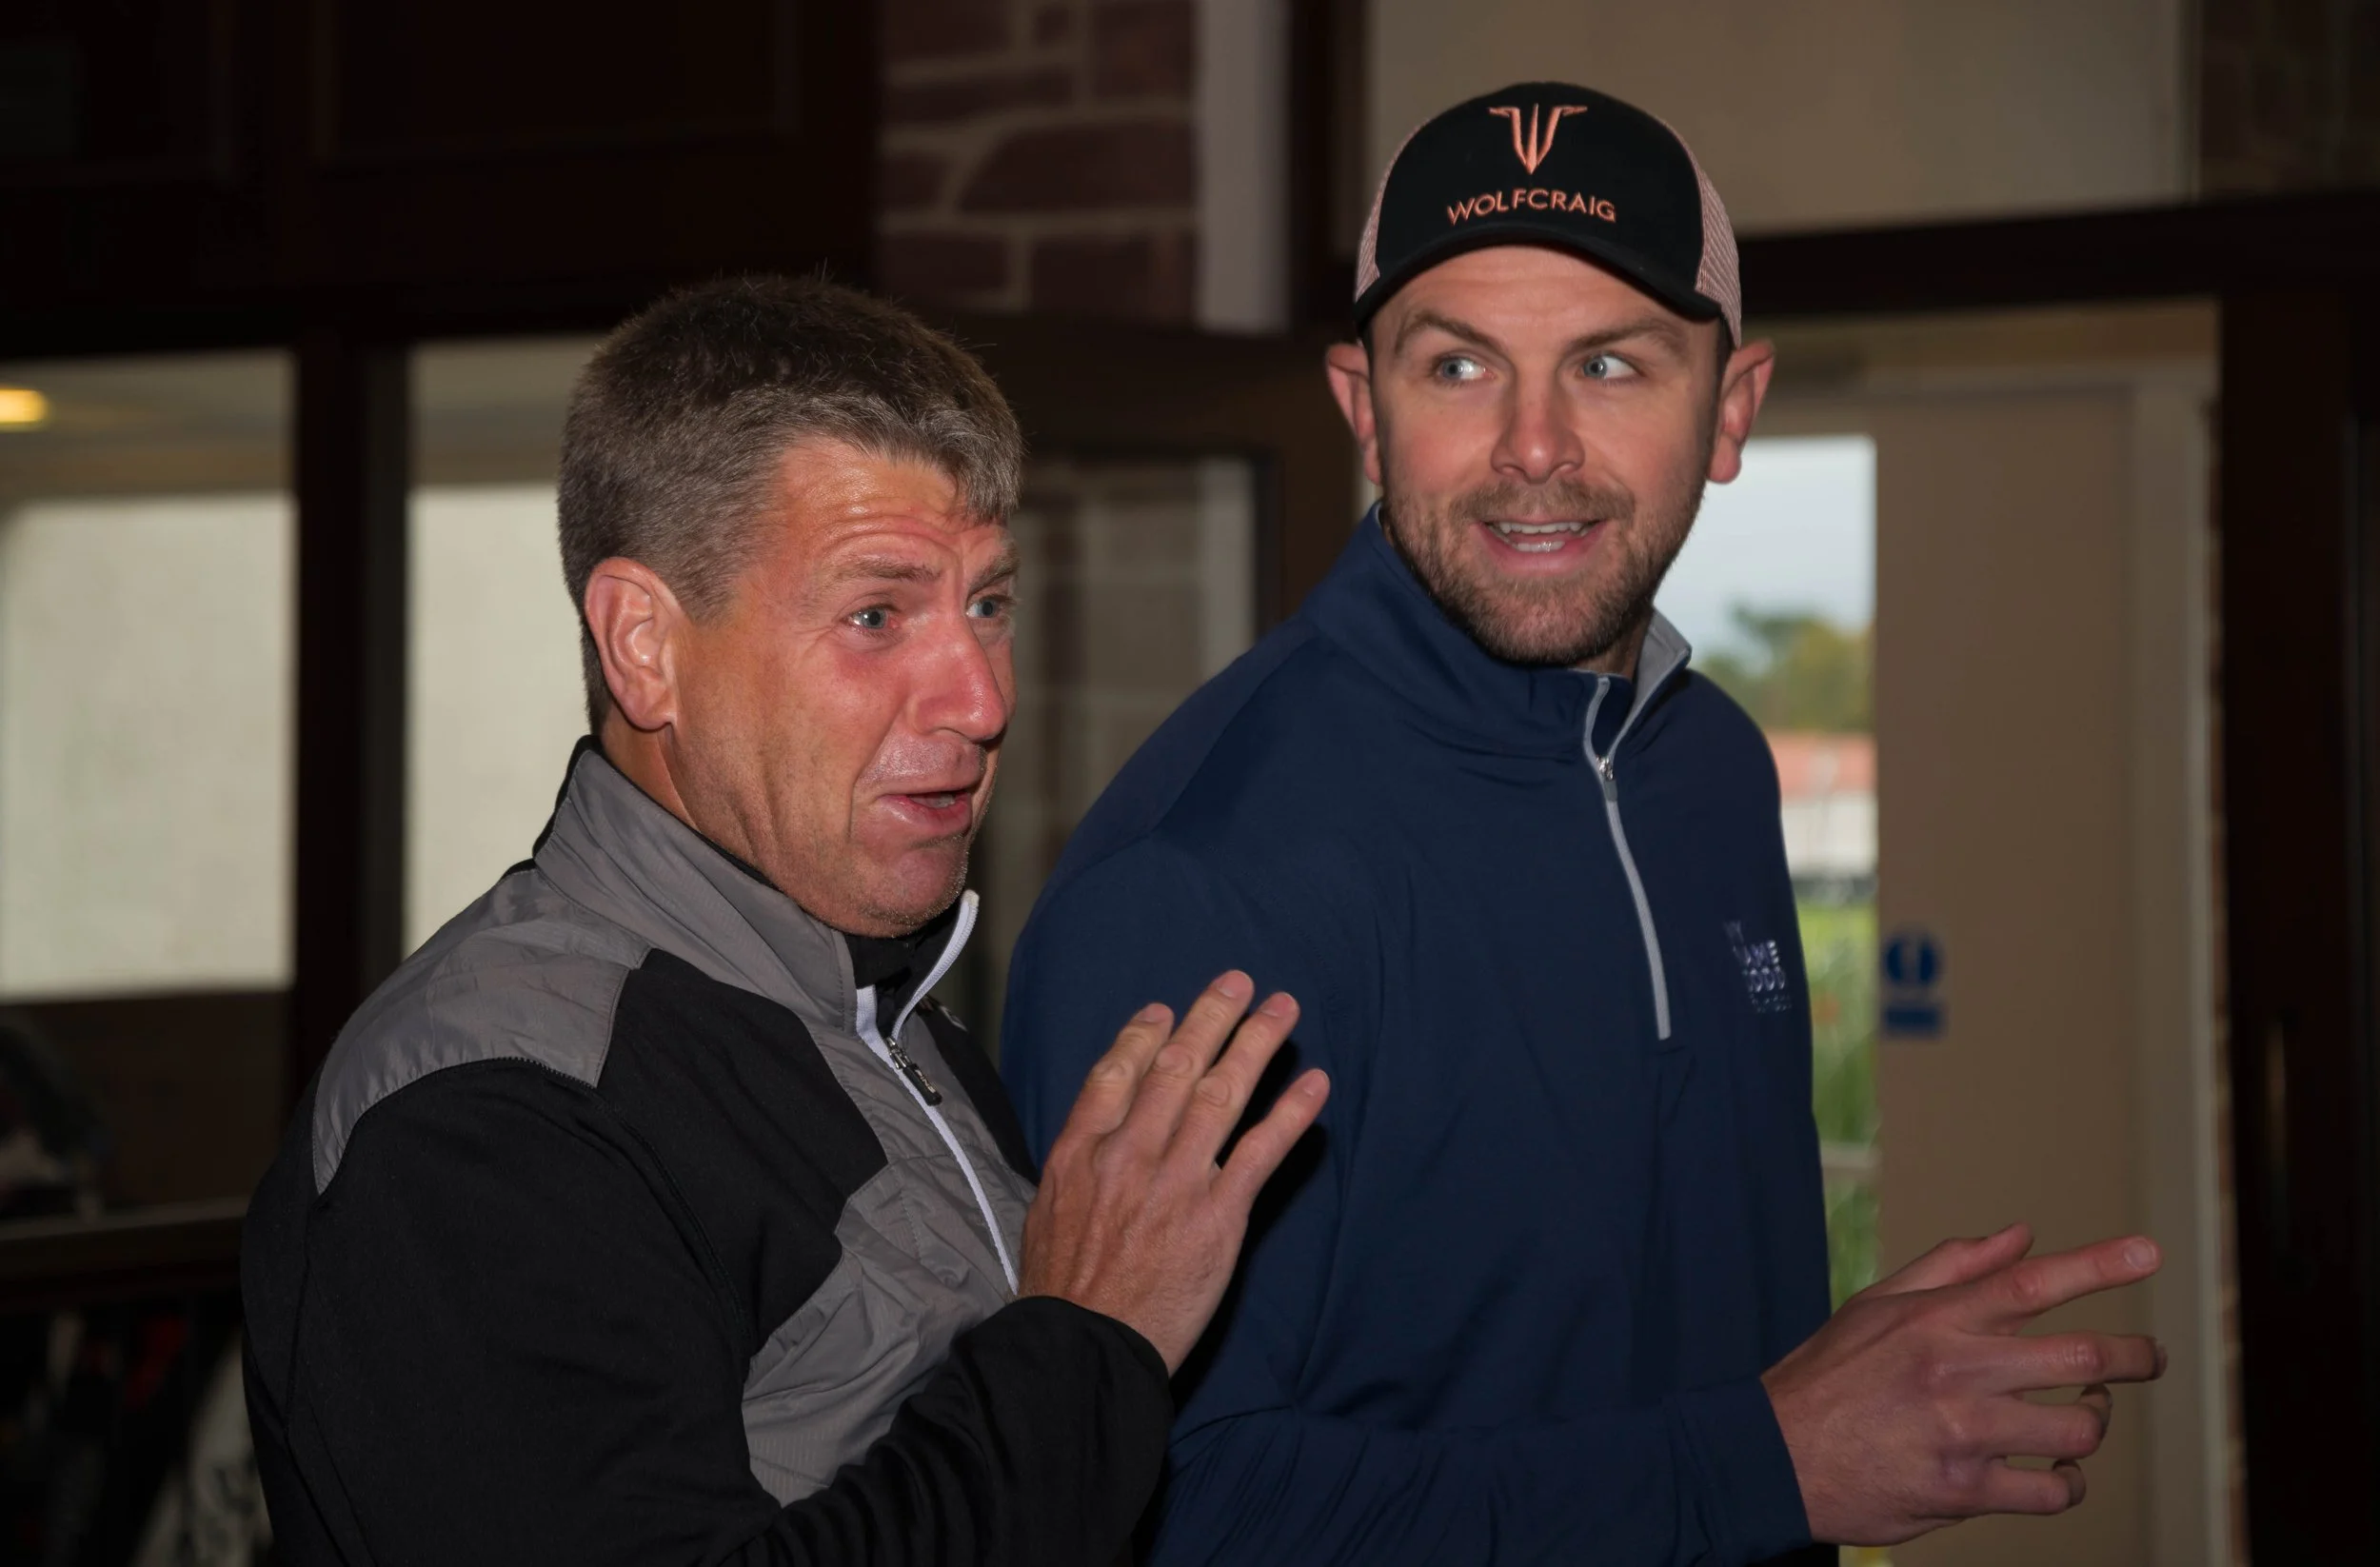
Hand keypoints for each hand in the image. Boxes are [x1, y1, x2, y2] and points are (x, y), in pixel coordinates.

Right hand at [1019, 972, 1328, 1370]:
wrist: (1084, 1347)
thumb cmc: (1063, 1291)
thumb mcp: (1045, 1214)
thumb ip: (1076, 1166)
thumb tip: (1097, 1132)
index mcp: (1080, 1152)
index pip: (1116, 1073)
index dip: (1144, 1035)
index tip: (1165, 1010)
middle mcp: (1129, 1155)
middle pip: (1175, 1067)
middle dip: (1210, 1018)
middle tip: (1238, 982)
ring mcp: (1176, 1182)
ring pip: (1221, 1094)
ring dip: (1257, 1045)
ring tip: (1283, 1010)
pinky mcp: (1218, 1216)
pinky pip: (1261, 1153)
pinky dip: (1290, 1114)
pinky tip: (1313, 1084)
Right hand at [1762, 1223, 2165, 1545]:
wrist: (1774, 1455)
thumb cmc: (1829, 1376)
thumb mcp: (1876, 1304)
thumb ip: (1952, 1267)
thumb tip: (2020, 1236)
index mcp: (1935, 1319)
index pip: (2030, 1282)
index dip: (2098, 1265)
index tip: (2148, 1252)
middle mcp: (1955, 1370)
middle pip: (2080, 1356)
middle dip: (2134, 1356)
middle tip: (2149, 1357)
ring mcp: (1963, 1434)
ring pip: (2077, 1429)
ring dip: (2094, 1421)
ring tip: (2086, 1413)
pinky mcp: (1963, 1492)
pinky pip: (2051, 1491)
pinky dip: (2067, 1482)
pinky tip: (2057, 1471)